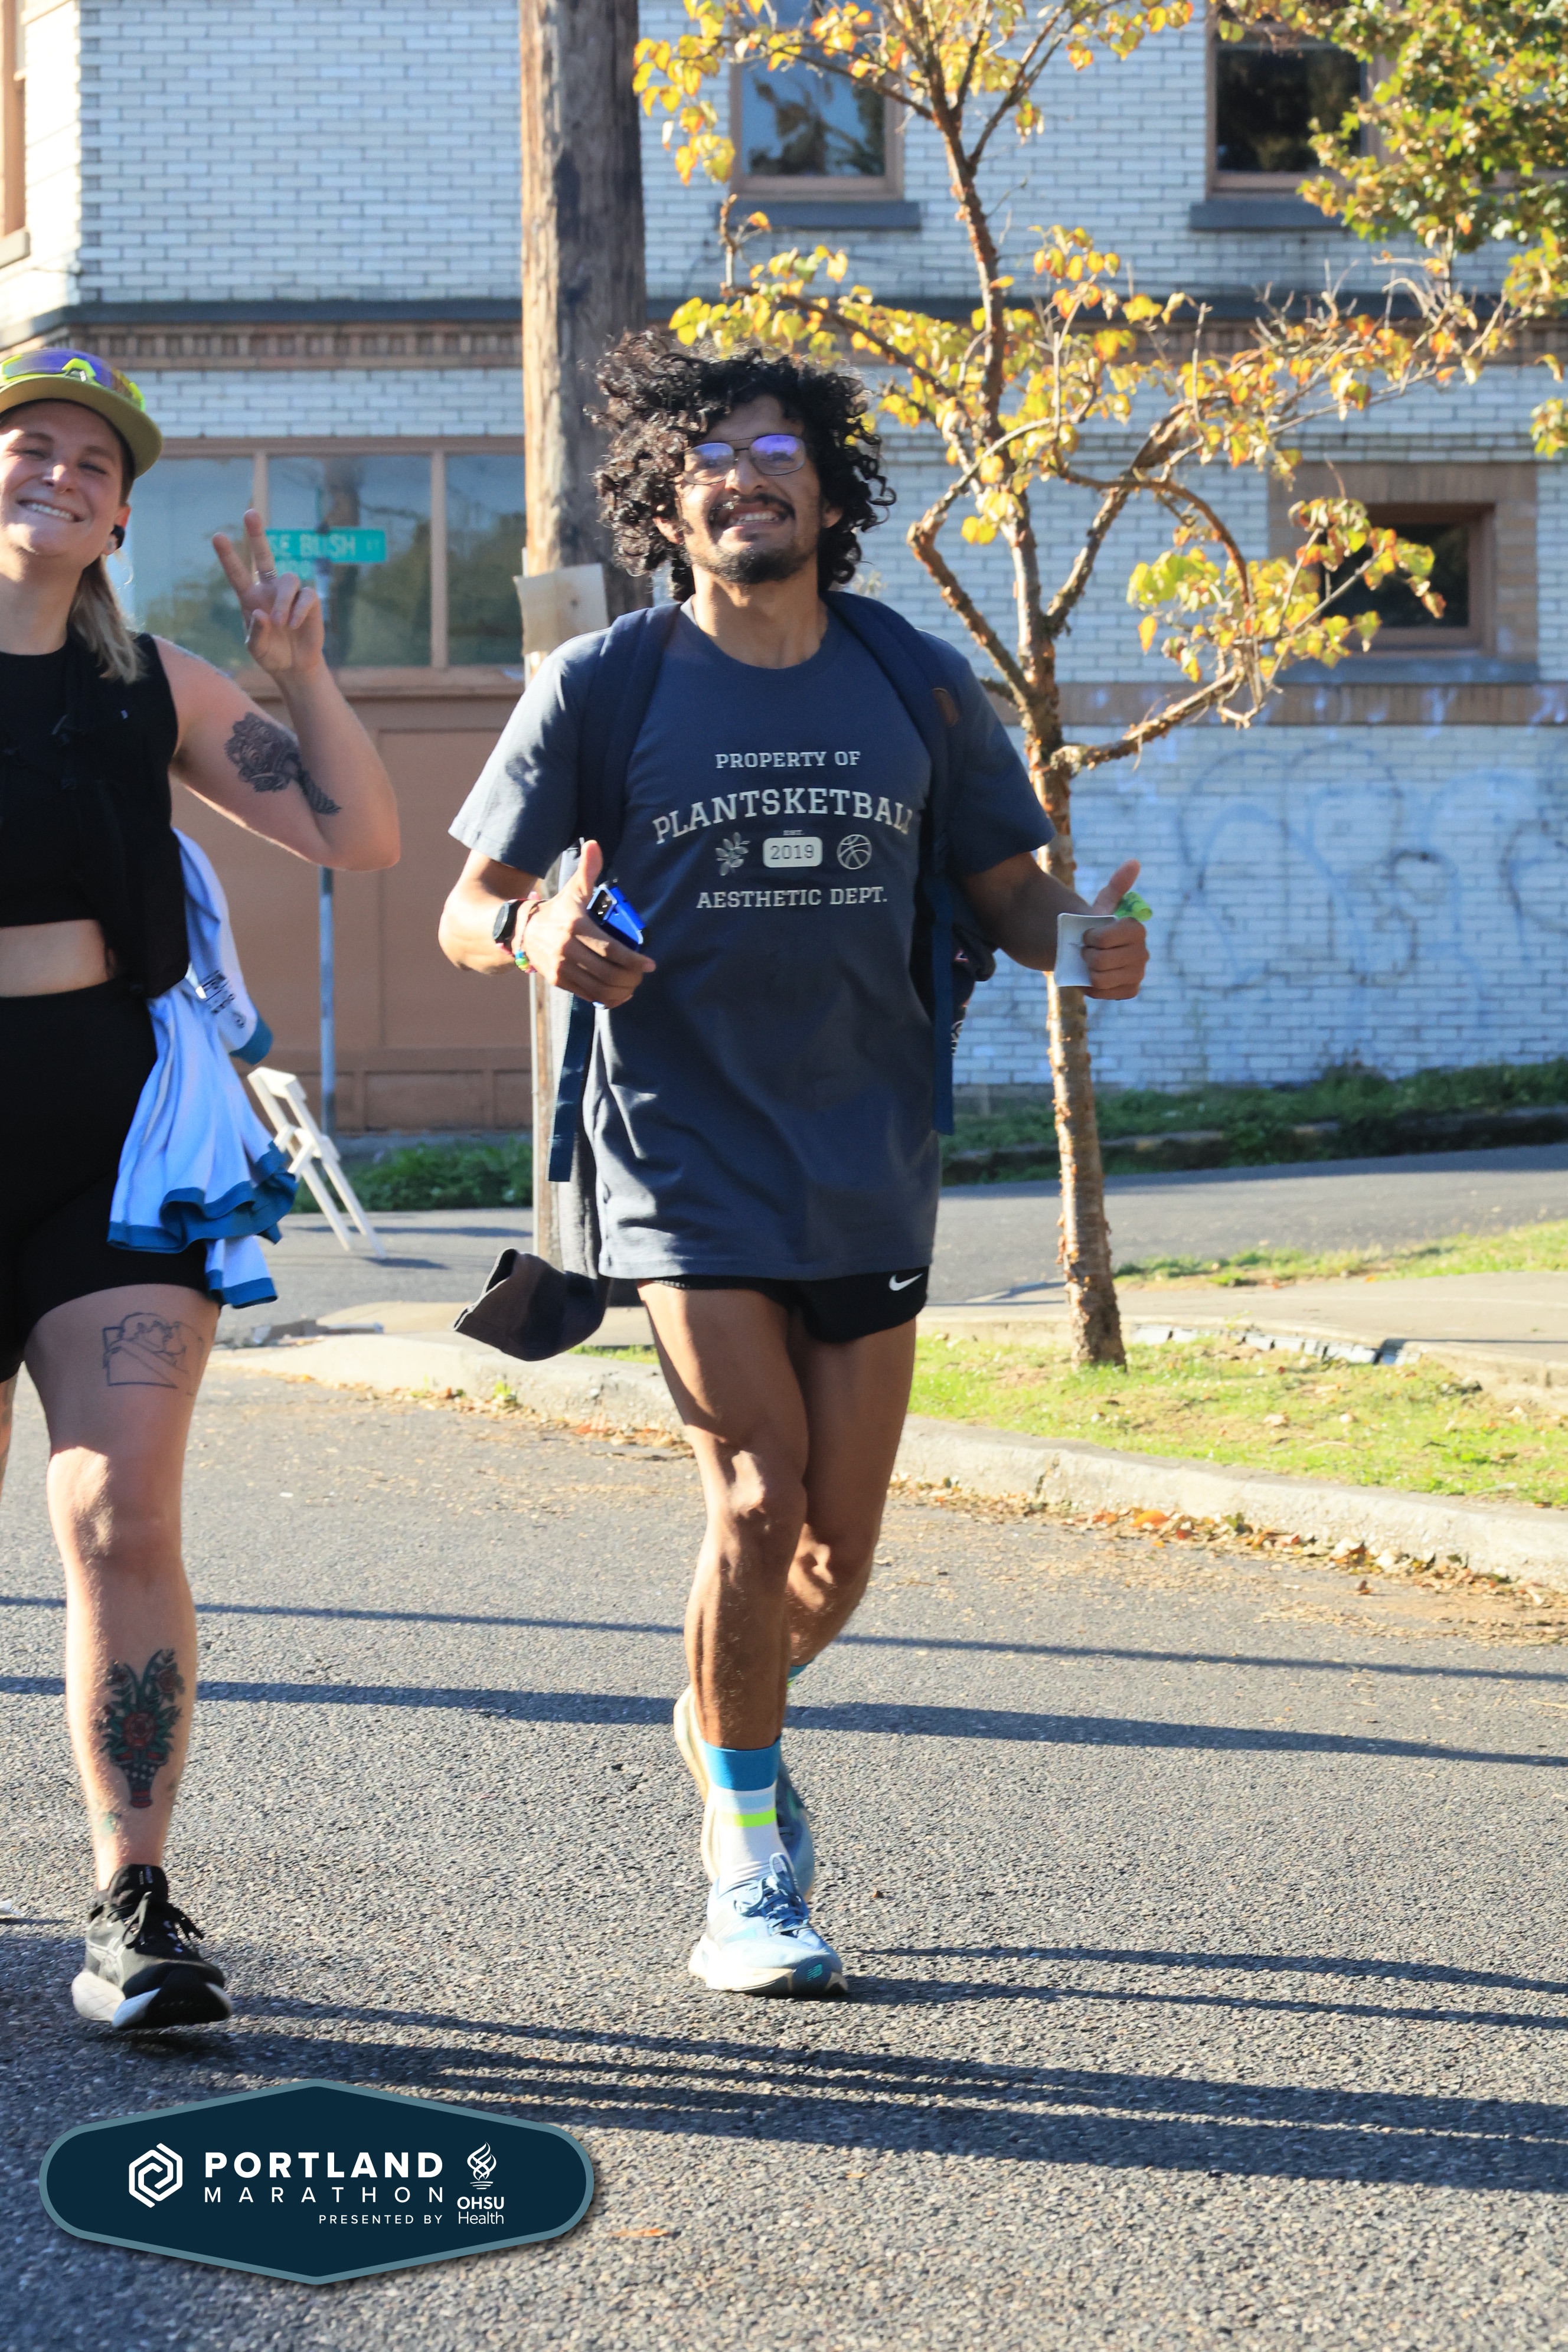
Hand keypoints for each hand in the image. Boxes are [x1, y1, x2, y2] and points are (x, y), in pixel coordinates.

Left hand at [213, 510, 325, 677]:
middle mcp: (269, 590)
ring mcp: (290, 594)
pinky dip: (298, 610)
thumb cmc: (271, 654)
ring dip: (283, 601)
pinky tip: (293, 624)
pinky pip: (306, 596)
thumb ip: (255, 633)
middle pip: (264, 555)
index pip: (237, 573)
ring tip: (280, 622)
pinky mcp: (310, 602)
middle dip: (257, 534)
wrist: (295, 667)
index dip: (228, 556)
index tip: (217, 536)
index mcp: (250, 598)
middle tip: (250, 514)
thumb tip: (261, 613)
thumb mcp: (256, 649)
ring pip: (289, 579)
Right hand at [522, 840, 655, 1007]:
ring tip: (633, 984)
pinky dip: (608, 999)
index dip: (634, 961)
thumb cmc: (558, 911)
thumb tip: (595, 844)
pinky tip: (619, 994)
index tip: (650, 964)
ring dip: (622, 990)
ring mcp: (562, 968)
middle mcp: (567, 949)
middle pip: (609, 973)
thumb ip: (588, 870)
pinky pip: (588, 996)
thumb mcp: (573, 890)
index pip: (612, 950)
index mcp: (576, 926)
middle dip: (632, 977)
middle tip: (642, 974)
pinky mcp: (558, 981)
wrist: (523, 931)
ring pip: (600, 989)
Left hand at [1082, 856, 1149, 1000]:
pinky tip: (1091, 980)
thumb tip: (1134, 862)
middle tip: (1085, 952)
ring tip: (1088, 965)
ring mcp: (1138, 973)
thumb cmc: (1094, 928)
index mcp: (1136, 930)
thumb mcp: (1102, 907)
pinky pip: (1107, 993)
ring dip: (1088, 972)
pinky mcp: (1131, 990)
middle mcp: (1142, 952)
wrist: (1089, 953)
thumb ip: (1116, 886)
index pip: (1110, 938)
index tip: (1087, 936)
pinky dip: (1093, 989)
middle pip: (1103, 960)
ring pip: (1102, 978)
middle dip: (1087, 956)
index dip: (1094, 938)